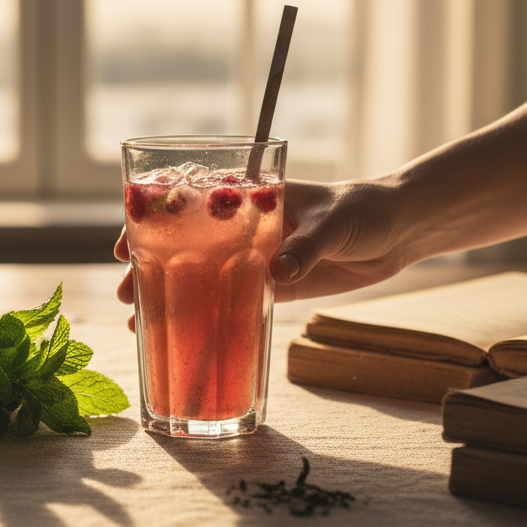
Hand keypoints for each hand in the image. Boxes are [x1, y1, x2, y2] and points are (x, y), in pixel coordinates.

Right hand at [112, 178, 411, 329]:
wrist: (399, 230)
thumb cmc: (363, 209)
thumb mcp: (333, 222)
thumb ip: (304, 248)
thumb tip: (276, 273)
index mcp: (250, 195)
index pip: (190, 201)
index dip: (153, 218)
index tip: (129, 239)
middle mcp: (244, 224)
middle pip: (185, 242)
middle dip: (150, 264)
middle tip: (127, 289)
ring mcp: (256, 256)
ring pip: (202, 274)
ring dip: (171, 293)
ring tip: (139, 318)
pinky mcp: (275, 286)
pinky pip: (234, 300)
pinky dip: (208, 315)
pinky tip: (184, 332)